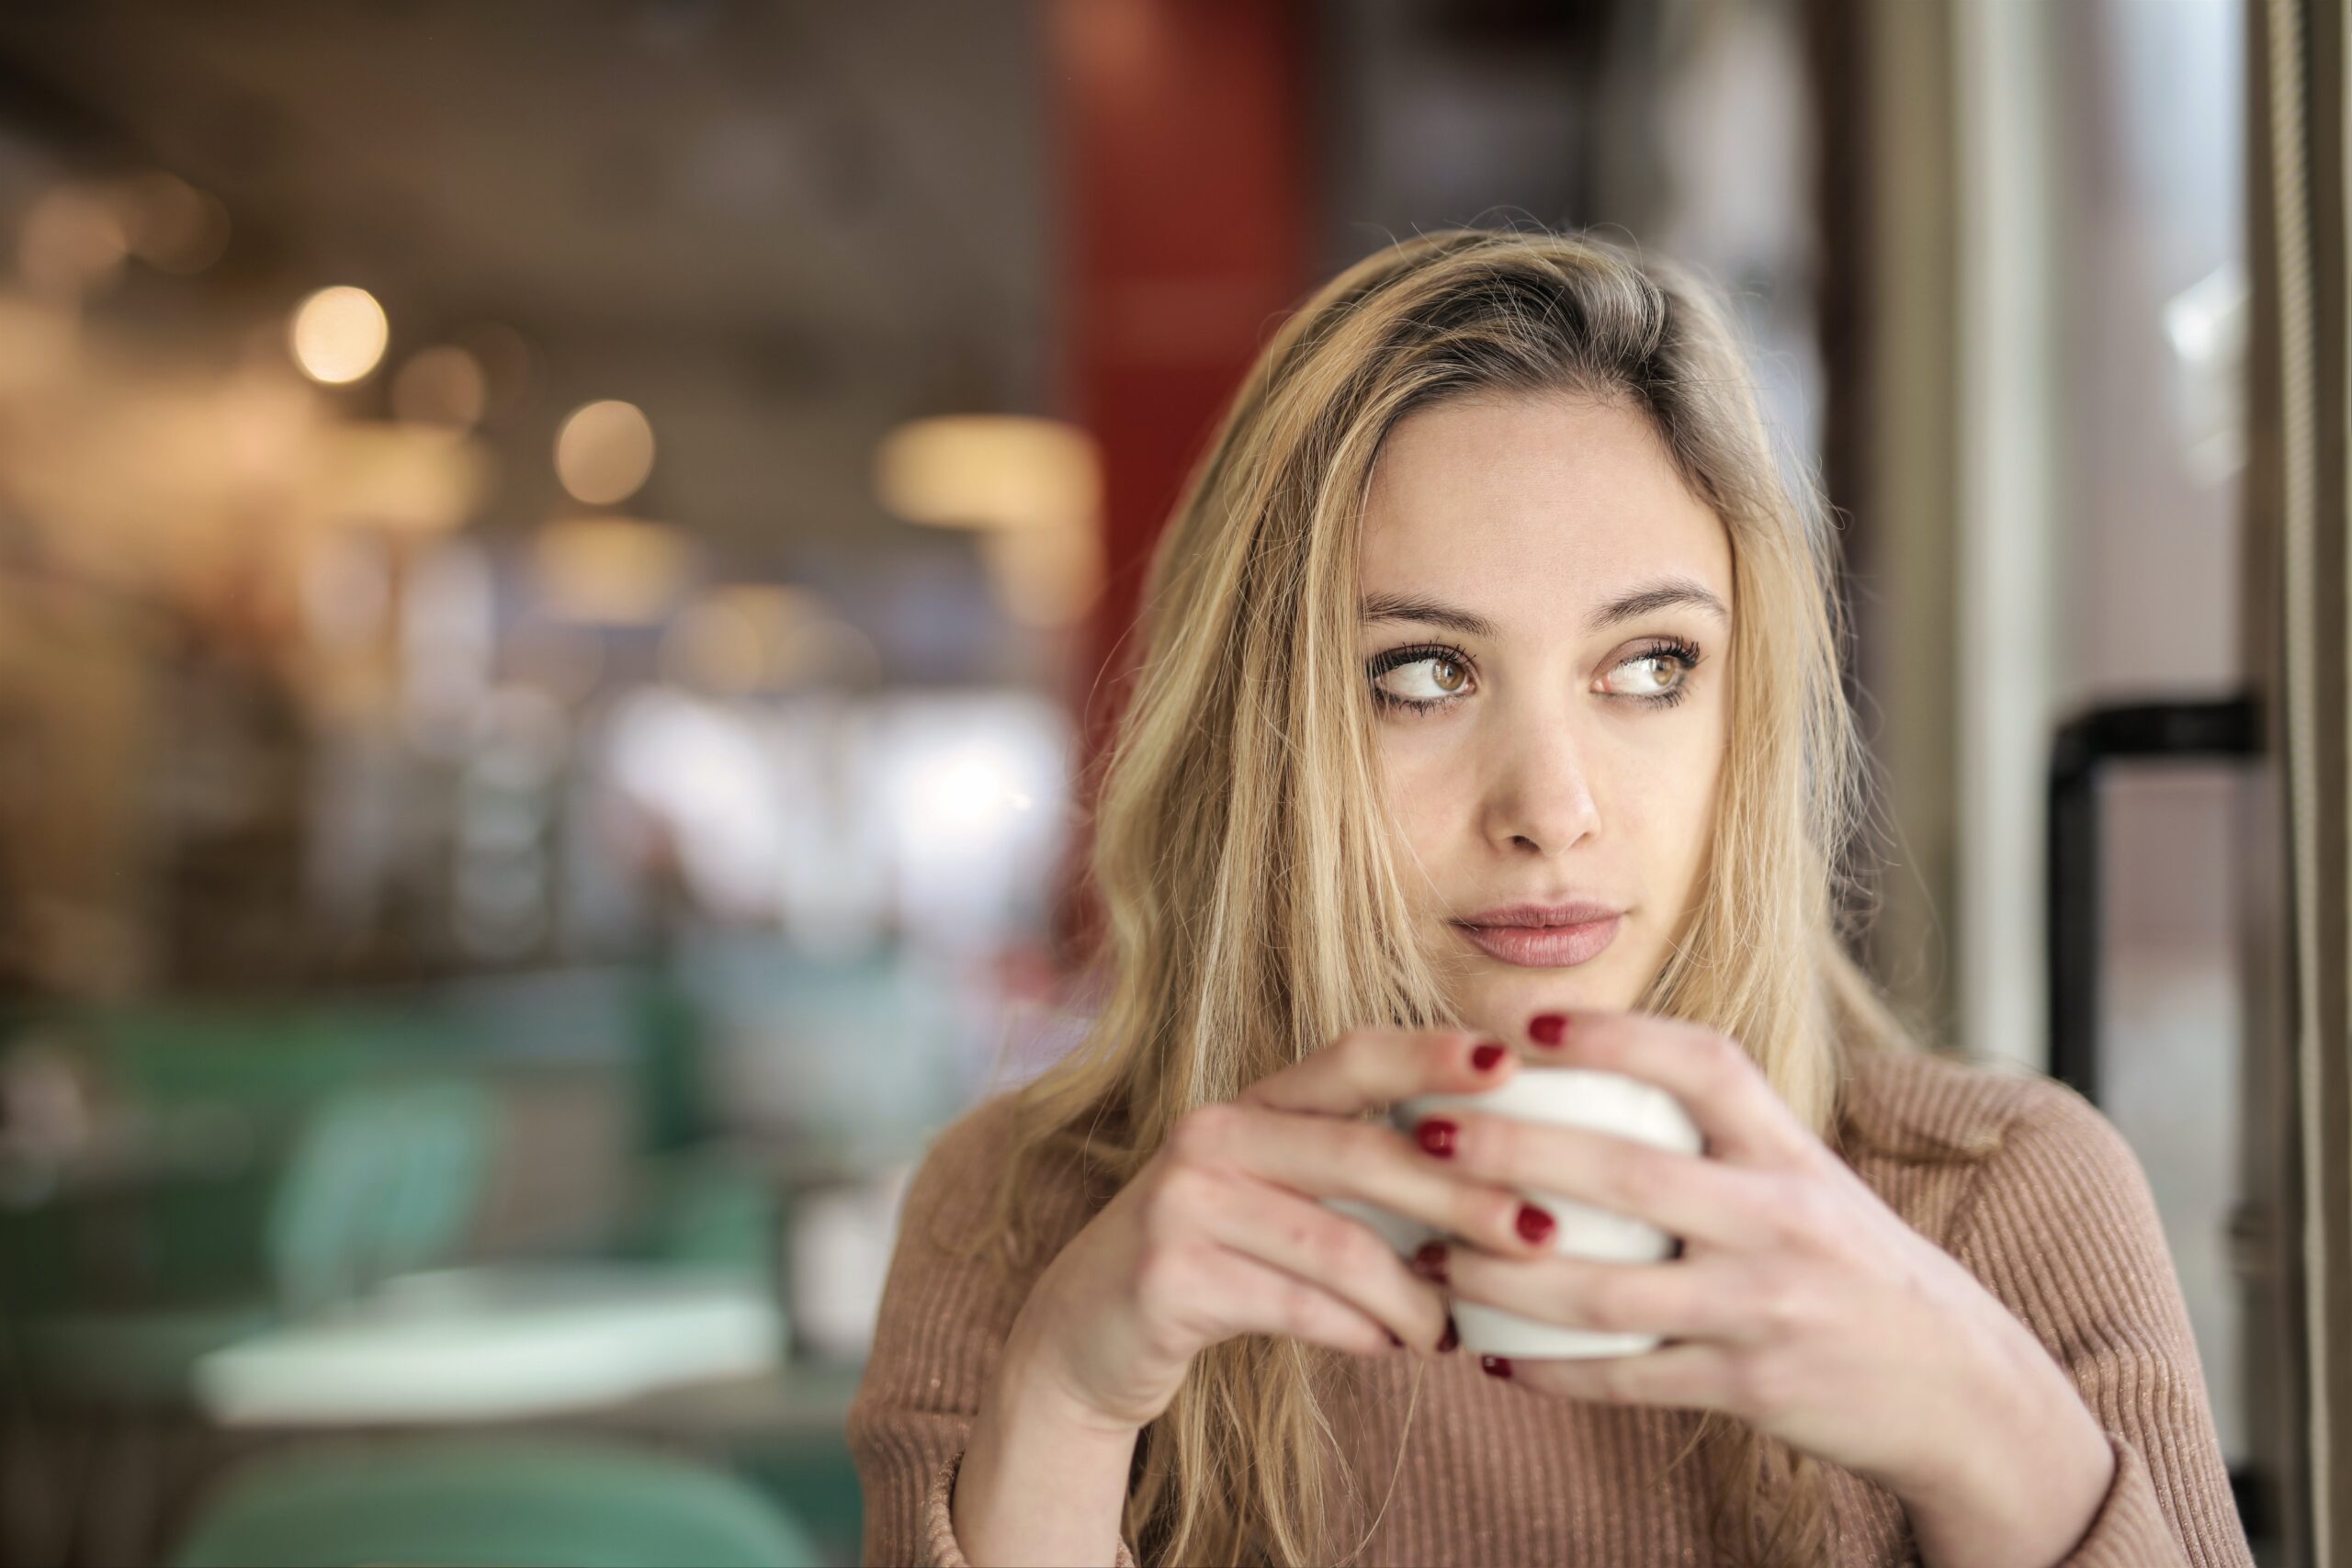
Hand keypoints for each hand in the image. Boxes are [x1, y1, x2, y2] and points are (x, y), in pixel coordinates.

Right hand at [1002, 1026, 1556, 1434]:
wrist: (1084, 1336)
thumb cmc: (1217, 1264)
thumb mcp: (1279, 1200)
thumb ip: (1359, 1178)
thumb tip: (1505, 1189)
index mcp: (1252, 1103)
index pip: (1352, 1056)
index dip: (1431, 1053)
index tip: (1514, 1062)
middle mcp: (1213, 1133)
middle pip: (1361, 1152)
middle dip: (1461, 1194)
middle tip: (1541, 1233)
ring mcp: (1183, 1201)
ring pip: (1336, 1243)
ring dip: (1413, 1294)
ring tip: (1451, 1330)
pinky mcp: (1168, 1276)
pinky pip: (1295, 1304)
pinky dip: (1357, 1330)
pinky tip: (1392, 1347)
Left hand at [1411, 1008, 2105, 1512]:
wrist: (1957, 1387)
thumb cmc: (1850, 1264)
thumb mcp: (1806, 1179)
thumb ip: (1719, 1136)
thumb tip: (1585, 1071)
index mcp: (1792, 1152)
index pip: (1703, 1064)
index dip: (1615, 1034)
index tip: (1527, 1022)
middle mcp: (1782, 1219)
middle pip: (1626, 1175)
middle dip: (1513, 1152)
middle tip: (1427, 1133)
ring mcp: (1766, 1307)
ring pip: (1607, 1292)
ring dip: (1504, 1276)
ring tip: (1432, 1255)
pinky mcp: (1751, 1387)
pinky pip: (1629, 1379)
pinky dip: (1553, 1371)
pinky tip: (1493, 1354)